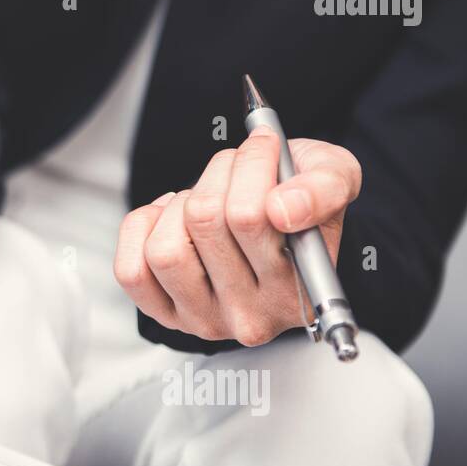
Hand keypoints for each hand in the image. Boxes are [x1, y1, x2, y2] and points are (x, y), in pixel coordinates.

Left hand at [113, 129, 361, 345]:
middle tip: (236, 168)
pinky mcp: (166, 314)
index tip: (265, 145)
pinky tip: (172, 221)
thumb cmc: (300, 200)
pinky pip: (131, 269)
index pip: (251, 216)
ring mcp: (205, 320)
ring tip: (205, 199)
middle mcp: (253, 318)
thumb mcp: (335, 179)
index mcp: (300, 291)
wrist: (277, 225)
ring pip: (165, 248)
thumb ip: (323, 189)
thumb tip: (282, 209)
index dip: (251, 166)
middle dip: (219, 174)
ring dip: (180, 206)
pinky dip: (145, 230)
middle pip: (205, 221)